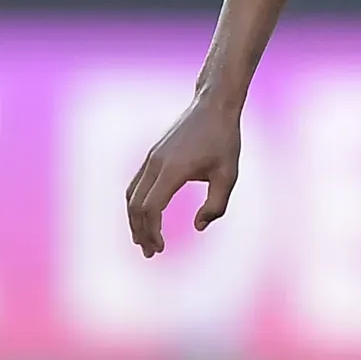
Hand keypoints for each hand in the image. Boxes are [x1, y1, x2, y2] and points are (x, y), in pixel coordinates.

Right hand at [124, 98, 242, 256]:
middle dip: (140, 232)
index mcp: (173, 170)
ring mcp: (151, 158)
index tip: (161, 248)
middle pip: (135, 205)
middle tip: (151, 253)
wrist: (213, 106)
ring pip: (131, 195)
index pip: (151, 208)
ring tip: (143, 241)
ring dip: (135, 220)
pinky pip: (136, 185)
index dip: (152, 232)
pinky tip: (144, 217)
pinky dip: (136, 204)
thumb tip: (198, 227)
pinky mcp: (153, 156)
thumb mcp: (229, 175)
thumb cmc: (224, 140)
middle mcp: (156, 164)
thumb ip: (216, 205)